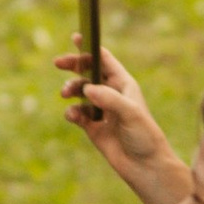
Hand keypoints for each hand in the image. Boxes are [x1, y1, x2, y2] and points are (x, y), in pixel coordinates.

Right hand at [55, 43, 189, 203]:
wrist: (145, 166)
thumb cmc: (144, 136)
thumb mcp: (130, 113)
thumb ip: (109, 99)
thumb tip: (87, 89)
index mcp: (123, 84)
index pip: (104, 60)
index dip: (90, 48)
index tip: (76, 37)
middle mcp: (111, 94)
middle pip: (88, 73)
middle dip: (73, 66)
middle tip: (58, 63)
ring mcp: (101, 111)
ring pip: (79, 92)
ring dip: (70, 89)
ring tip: (66, 94)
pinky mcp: (93, 127)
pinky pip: (76, 113)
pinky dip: (71, 112)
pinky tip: (73, 116)